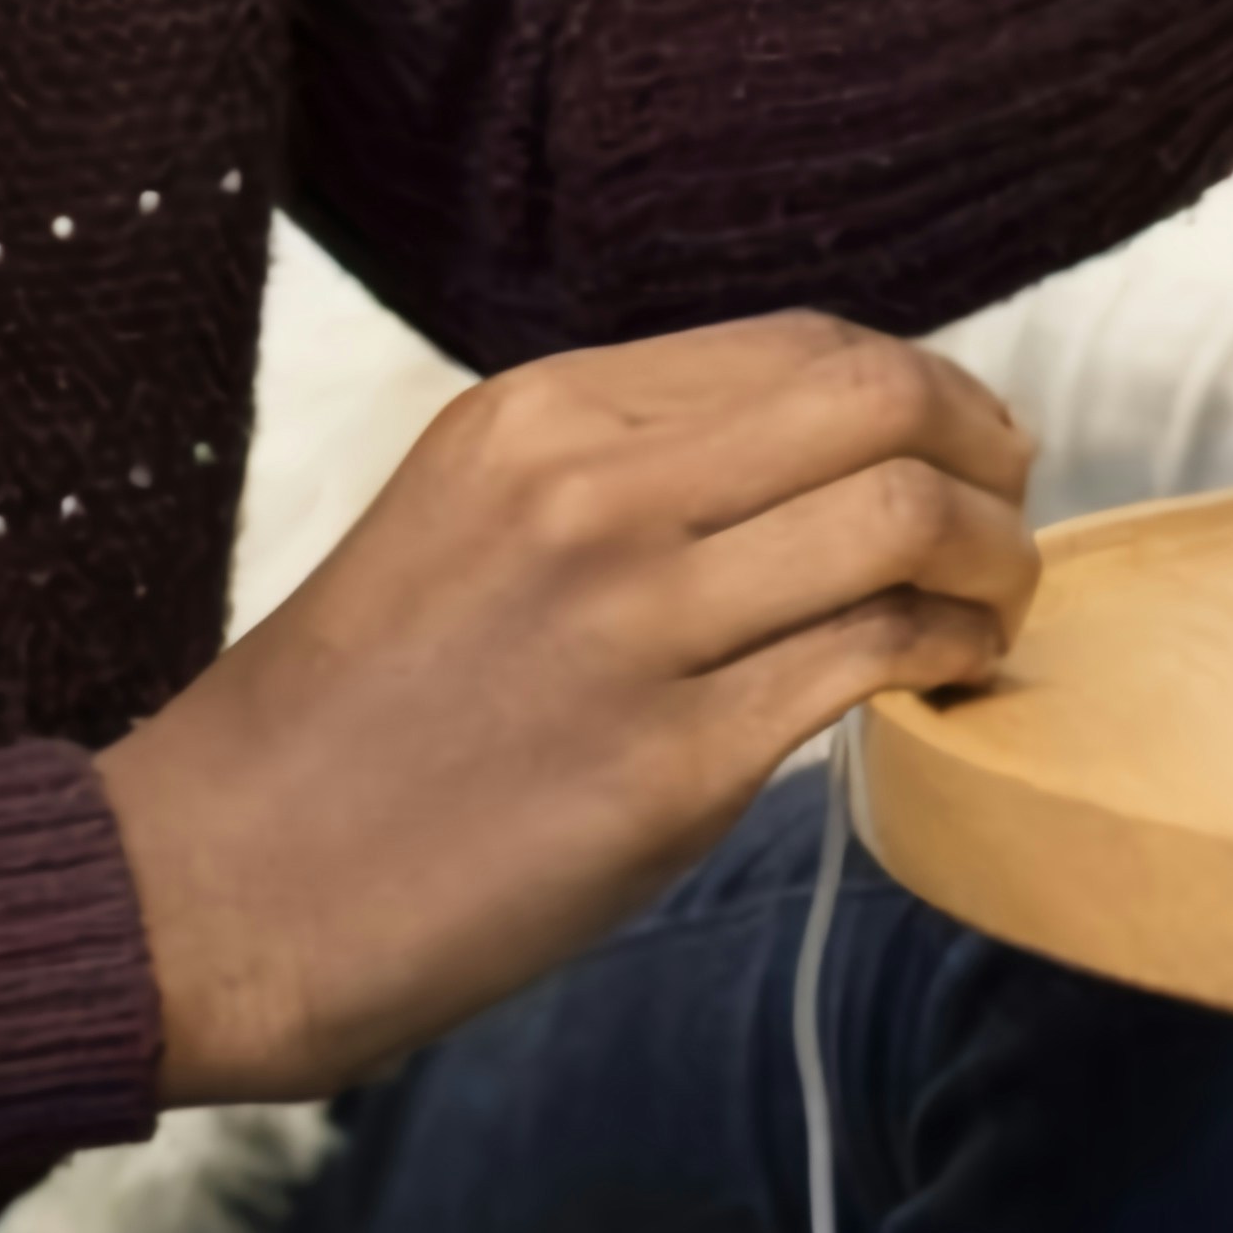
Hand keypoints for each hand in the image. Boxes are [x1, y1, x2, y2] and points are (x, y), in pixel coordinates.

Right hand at [94, 314, 1037, 1099]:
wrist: (219, 886)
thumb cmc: (351, 720)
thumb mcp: (467, 516)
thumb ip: (624, 470)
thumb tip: (815, 456)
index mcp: (542, 411)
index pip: (804, 346)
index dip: (920, 386)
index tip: (964, 439)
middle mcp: (595, 491)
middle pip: (881, 400)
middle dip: (987, 444)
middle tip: (1014, 504)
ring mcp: (637, 623)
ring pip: (905, 518)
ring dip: (997, 557)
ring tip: (999, 603)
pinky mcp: (672, 765)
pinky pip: (875, 659)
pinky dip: (952, 655)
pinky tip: (952, 679)